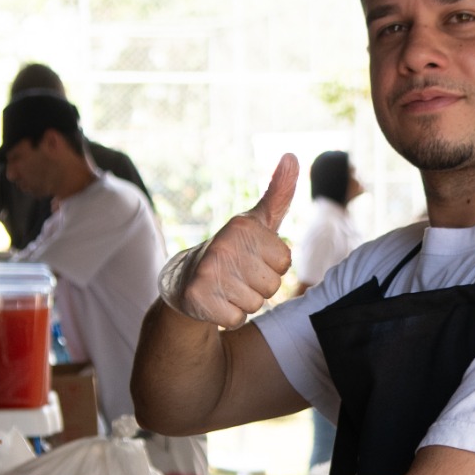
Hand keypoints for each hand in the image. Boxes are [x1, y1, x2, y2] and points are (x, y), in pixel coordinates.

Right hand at [158, 153, 298, 328]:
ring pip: (255, 304)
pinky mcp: (198, 298)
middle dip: (258, 287)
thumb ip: (278, 194)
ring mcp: (209, 272)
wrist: (183, 281)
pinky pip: (236, 319)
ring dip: (243, 302)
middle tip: (236, 276)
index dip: (271, 266)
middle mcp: (224, 245)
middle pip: (271, 286)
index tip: (251, 258)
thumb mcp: (256, 222)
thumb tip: (291, 156)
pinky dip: (228, 316)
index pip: (284, 262)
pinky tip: (215, 302)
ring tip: (225, 288)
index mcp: (243, 226)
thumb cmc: (231, 251)